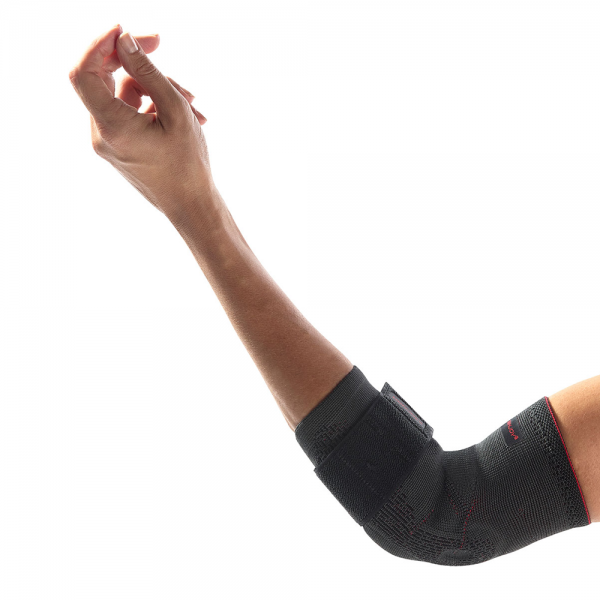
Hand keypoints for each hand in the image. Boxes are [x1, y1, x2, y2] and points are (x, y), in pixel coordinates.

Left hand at [68, 25, 216, 221]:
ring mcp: (109, 140)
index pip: (83, 71)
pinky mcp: (120, 144)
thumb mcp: (175, 112)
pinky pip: (130, 111)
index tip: (125, 30)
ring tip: (192, 101)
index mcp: (112, 127)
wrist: (191, 206)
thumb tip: (125, 40)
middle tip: (159, 43)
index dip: (99, 43)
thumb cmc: (188, 165)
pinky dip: (154, 105)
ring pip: (123, 93)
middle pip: (104, 78)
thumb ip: (148, 72)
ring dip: (155, 87)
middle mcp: (102, 134)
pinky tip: (186, 114)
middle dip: (134, 60)